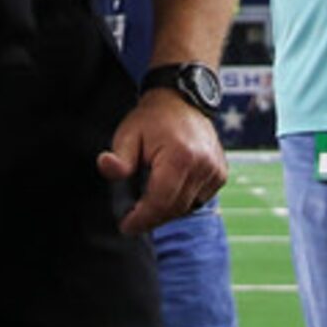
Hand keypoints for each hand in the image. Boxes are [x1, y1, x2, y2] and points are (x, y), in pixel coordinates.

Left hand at [96, 86, 225, 236]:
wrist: (181, 99)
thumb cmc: (151, 119)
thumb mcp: (128, 134)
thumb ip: (119, 157)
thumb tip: (105, 166)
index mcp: (180, 156)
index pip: (160, 201)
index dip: (142, 218)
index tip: (126, 226)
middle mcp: (203, 165)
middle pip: (175, 208)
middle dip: (152, 218)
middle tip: (133, 219)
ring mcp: (215, 170)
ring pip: (188, 207)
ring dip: (167, 211)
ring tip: (149, 202)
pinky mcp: (221, 173)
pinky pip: (199, 200)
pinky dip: (182, 202)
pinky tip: (168, 190)